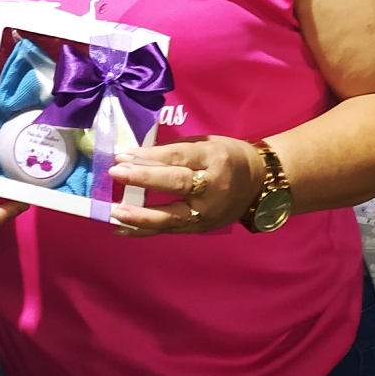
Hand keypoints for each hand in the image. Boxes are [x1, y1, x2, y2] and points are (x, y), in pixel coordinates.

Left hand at [107, 135, 261, 236]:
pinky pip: (170, 230)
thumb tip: (134, 156)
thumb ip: (173, 152)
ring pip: (173, 216)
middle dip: (144, 179)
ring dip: (141, 215)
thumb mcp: (205, 144)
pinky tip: (122, 229)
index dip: (150, 157)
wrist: (259, 184)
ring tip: (115, 211)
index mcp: (214, 159)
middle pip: (178, 184)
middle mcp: (213, 188)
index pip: (179, 158)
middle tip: (116, 173)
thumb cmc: (227, 157)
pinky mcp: (201, 228)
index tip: (123, 155)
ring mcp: (208, 212)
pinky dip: (145, 230)